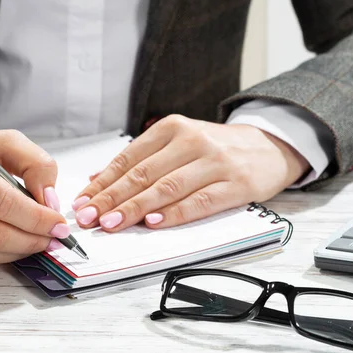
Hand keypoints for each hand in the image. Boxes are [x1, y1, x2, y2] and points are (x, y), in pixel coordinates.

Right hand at [0, 130, 68, 263]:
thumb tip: (49, 200)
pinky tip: (15, 247)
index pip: (1, 202)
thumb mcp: (4, 143)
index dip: (35, 218)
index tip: (58, 224)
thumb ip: (35, 164)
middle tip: (54, 238)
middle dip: (31, 239)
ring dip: (18, 252)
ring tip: (39, 242)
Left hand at [72, 115, 308, 230]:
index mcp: (173, 128)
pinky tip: (154, 222)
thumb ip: (142, 158)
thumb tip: (100, 177)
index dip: (103, 182)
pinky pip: (200, 201)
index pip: (129, 158)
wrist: (269, 145)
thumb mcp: (179, 142)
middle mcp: (192, 141)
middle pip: (143, 174)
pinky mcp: (235, 184)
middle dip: (111, 198)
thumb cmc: (217, 148)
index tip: (83, 201)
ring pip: (167, 187)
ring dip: (135, 208)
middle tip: (89, 218)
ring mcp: (215, 162)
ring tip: (112, 224)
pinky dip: (175, 213)